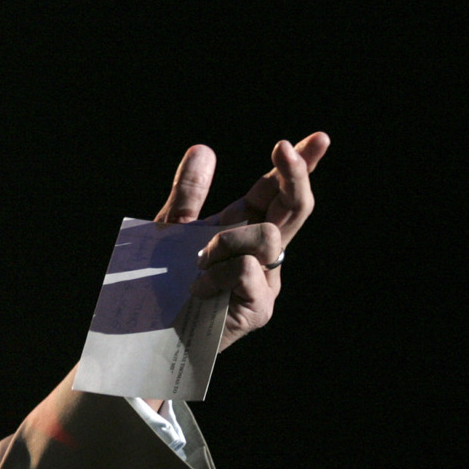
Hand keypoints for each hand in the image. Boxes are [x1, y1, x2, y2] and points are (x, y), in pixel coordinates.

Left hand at [154, 132, 329, 351]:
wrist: (149, 330)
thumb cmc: (163, 280)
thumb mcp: (171, 228)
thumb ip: (188, 192)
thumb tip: (203, 149)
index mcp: (244, 226)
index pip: (277, 191)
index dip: (298, 165)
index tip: (318, 138)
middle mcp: (262, 251)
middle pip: (295, 208)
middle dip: (295, 175)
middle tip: (284, 149)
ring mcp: (266, 280)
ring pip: (268, 236)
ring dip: (227, 241)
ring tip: (198, 263)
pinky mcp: (261, 308)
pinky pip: (248, 270)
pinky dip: (218, 273)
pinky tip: (199, 289)